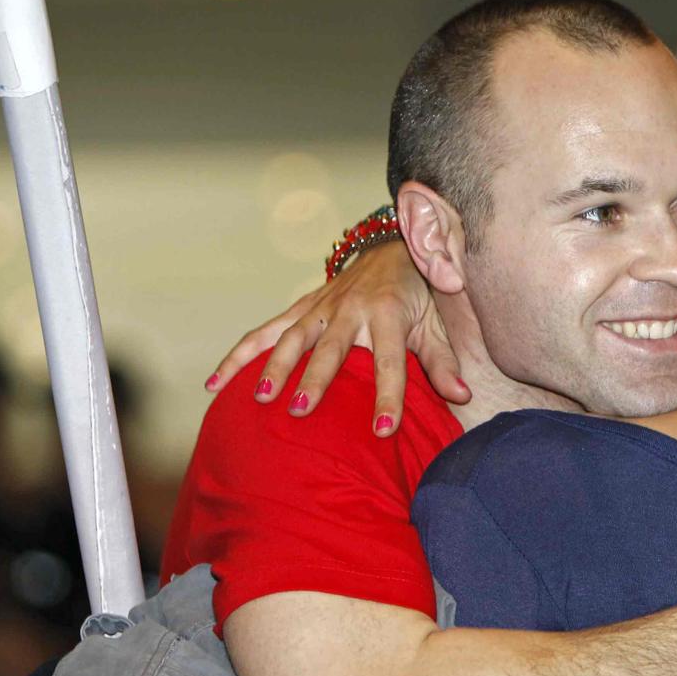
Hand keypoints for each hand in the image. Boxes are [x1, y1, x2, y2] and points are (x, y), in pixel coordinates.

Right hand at [204, 240, 466, 433]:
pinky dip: (239, 354)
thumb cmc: (420, 294)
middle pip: (332, 349)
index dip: (388, 397)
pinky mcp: (303, 307)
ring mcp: (322, 306)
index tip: (383, 431)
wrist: (397, 245)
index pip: (391, 363)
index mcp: (389, 314)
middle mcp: (351, 308)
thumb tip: (462, 397)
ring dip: (274, 366)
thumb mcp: (438, 324)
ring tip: (260, 398)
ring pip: (291, 337)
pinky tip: (214, 383)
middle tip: (302, 410)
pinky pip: (265, 330)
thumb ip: (445, 362)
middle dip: (316, 378)